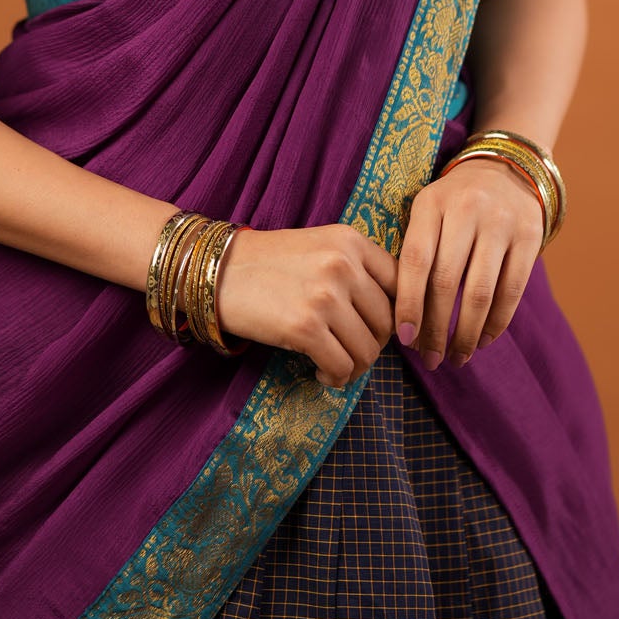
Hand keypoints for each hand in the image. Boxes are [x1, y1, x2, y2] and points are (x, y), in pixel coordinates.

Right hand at [213, 223, 398, 387]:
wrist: (217, 271)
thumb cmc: (271, 263)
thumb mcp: (321, 246)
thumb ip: (358, 268)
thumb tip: (396, 314)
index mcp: (352, 241)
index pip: (402, 285)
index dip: (401, 316)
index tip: (388, 333)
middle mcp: (343, 265)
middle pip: (387, 323)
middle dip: (374, 346)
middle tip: (352, 351)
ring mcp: (325, 296)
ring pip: (368, 350)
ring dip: (355, 367)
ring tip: (337, 366)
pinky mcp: (305, 328)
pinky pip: (341, 366)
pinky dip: (336, 377)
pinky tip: (322, 373)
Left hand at [393, 158, 544, 370]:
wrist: (506, 169)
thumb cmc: (454, 204)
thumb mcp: (428, 211)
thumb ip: (416, 253)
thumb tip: (404, 320)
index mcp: (431, 203)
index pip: (415, 260)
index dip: (408, 304)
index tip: (405, 339)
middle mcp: (466, 209)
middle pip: (446, 281)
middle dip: (436, 329)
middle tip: (430, 359)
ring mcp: (500, 222)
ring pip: (480, 292)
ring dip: (466, 334)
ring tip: (457, 357)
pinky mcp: (530, 236)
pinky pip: (512, 290)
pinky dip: (496, 322)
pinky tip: (483, 340)